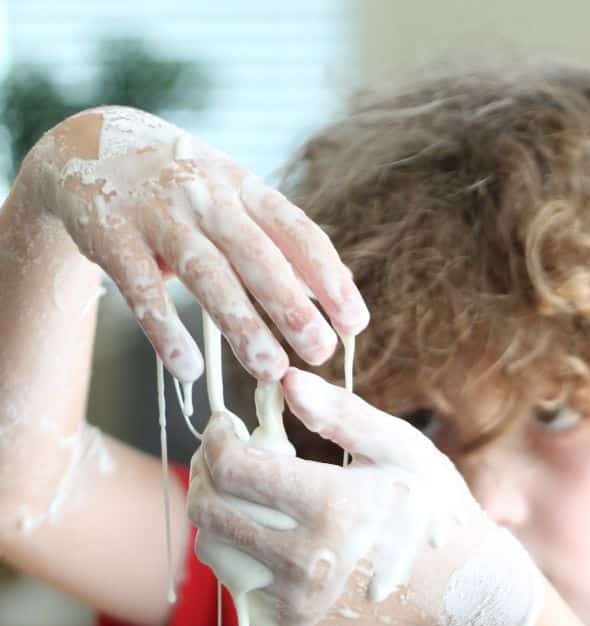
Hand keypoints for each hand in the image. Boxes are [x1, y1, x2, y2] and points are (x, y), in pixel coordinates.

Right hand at [19, 107, 368, 382]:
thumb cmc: (181, 190)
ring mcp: (158, 214)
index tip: (355, 324)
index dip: (329, 278)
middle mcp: (206, 195)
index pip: (297, 231)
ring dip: (240, 324)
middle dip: (291, 305)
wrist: (88, 146)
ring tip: (269, 369)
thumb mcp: (230, 198)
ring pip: (206, 273)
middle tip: (319, 353)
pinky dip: (166, 331)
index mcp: (244, 188)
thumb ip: (275, 243)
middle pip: (256, 254)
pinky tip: (188, 369)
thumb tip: (331, 298)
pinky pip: (143, 290)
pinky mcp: (112, 236)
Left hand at [187, 367, 492, 625]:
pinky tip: (269, 529)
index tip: (225, 424)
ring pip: (215, 549)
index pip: (232, 469)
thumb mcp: (401, 448)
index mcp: (331, 507)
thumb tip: (285, 381)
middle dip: (205, 472)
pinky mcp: (295, 623)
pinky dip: (242, 550)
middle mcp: (307, 561)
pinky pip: (240, 581)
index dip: (216, 439)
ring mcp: (298, 599)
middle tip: (225, 453)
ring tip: (245, 491)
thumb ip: (341, 412)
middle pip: (209, 511)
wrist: (460, 592)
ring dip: (218, 514)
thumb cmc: (433, 508)